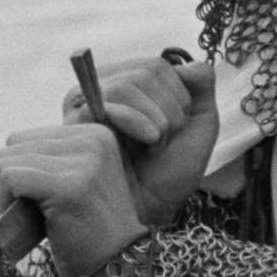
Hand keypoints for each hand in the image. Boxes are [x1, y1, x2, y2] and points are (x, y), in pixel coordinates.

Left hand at [0, 123, 148, 276]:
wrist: (113, 269)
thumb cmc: (85, 230)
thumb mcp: (77, 179)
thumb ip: (50, 158)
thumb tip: (2, 156)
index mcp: (95, 134)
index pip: (23, 137)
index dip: (22, 170)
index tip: (46, 196)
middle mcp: (92, 141)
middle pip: (12, 145)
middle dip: (14, 180)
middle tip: (39, 210)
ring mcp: (83, 163)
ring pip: (7, 161)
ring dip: (10, 195)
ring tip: (37, 216)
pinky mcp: (68, 187)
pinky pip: (10, 179)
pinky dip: (7, 202)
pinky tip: (31, 221)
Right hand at [62, 57, 216, 227]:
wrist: (145, 213)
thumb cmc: (166, 176)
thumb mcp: (197, 131)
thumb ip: (202, 92)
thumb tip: (195, 63)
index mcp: (131, 84)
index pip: (159, 65)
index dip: (180, 97)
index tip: (175, 131)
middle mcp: (104, 87)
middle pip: (148, 71)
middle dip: (170, 111)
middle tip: (162, 143)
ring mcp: (86, 102)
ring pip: (129, 84)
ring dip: (155, 121)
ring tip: (150, 148)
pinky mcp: (74, 120)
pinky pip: (110, 103)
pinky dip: (137, 121)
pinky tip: (144, 143)